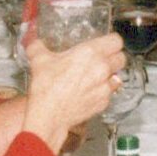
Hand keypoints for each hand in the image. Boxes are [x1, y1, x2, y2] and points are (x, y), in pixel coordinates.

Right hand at [22, 35, 125, 153]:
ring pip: (118, 76)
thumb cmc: (46, 89)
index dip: (112, 40)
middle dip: (114, 57)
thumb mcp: (38, 60)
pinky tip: (90, 91)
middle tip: (103, 58)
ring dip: (110, 74)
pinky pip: (110, 92)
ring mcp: (105, 86)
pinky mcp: (104, 101)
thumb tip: (35, 43)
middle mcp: (102, 68)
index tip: (107, 42)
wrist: (49, 115)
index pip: (116, 40)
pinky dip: (103, 91)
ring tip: (97, 76)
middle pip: (121, 57)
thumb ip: (38, 47)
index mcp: (90, 53)